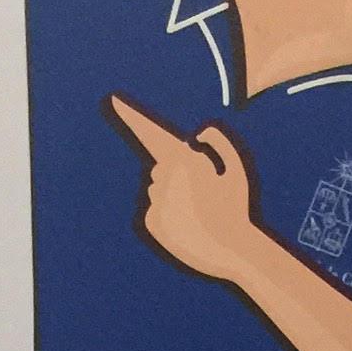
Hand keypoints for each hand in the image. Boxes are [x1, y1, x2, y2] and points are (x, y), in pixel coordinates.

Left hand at [107, 95, 260, 283]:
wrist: (231, 251)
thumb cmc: (237, 209)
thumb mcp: (238, 170)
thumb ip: (220, 142)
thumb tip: (197, 134)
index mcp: (186, 163)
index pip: (157, 140)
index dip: (136, 120)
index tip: (113, 99)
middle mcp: (166, 180)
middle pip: (160, 169)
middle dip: (176, 176)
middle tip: (199, 194)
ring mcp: (158, 202)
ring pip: (157, 190)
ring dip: (171, 195)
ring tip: (195, 212)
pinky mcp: (153, 222)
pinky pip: (154, 210)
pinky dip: (166, 214)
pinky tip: (186, 224)